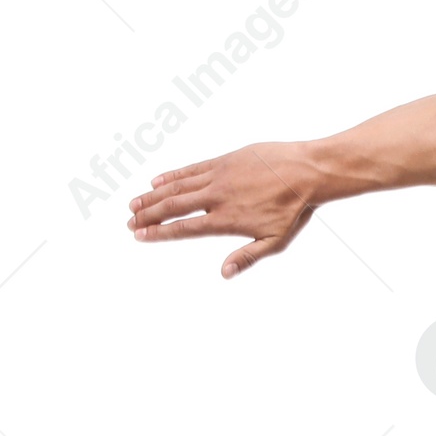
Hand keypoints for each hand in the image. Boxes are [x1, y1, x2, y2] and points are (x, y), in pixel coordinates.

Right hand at [126, 142, 317, 277]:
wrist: (306, 171)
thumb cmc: (294, 209)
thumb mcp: (275, 241)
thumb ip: (247, 257)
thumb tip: (223, 273)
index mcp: (226, 220)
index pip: (184, 228)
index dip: (160, 233)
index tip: (140, 236)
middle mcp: (217, 197)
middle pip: (174, 206)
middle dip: (149, 215)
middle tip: (129, 222)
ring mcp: (218, 176)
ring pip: (178, 186)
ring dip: (153, 196)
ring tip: (134, 204)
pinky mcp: (223, 161)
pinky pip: (191, 169)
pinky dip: (172, 175)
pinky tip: (157, 180)